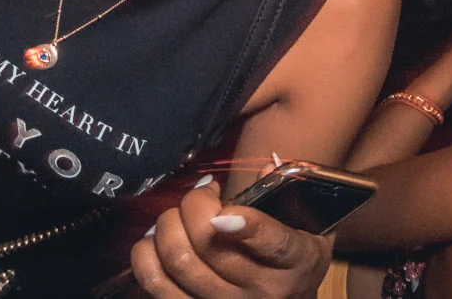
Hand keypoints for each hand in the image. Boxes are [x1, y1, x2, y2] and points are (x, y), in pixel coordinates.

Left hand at [132, 176, 329, 296]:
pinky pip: (154, 283)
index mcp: (294, 260)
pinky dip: (145, 255)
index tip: (222, 212)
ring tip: (178, 217)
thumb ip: (283, 193)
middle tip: (200, 197)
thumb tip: (266, 165)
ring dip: (167, 227)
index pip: (271, 242)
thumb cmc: (292, 260)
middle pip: (210, 244)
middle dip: (193, 206)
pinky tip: (156, 241)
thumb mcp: (305, 226)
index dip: (244, 225)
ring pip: (179, 262)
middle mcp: (261, 290)